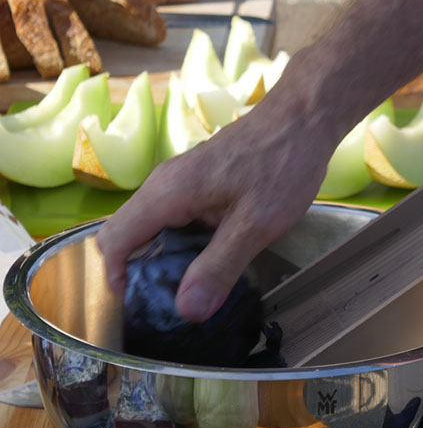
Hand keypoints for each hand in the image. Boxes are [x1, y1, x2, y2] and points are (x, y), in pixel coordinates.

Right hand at [96, 86, 337, 321]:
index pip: (113, 240)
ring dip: (165, 261)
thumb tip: (187, 310)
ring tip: (194, 290)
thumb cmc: (283, 164)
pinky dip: (185, 244)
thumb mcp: (255, 224)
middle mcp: (164, 184)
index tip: (139, 308)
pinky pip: (177, 218)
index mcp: (167, 193)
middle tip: (171, 307)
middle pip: (129, 235)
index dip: (116, 279)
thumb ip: (219, 267)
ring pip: (154, 227)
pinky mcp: (201, 181)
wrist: (305, 116)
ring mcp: (182, 180)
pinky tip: (214, 261)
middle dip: (141, 274)